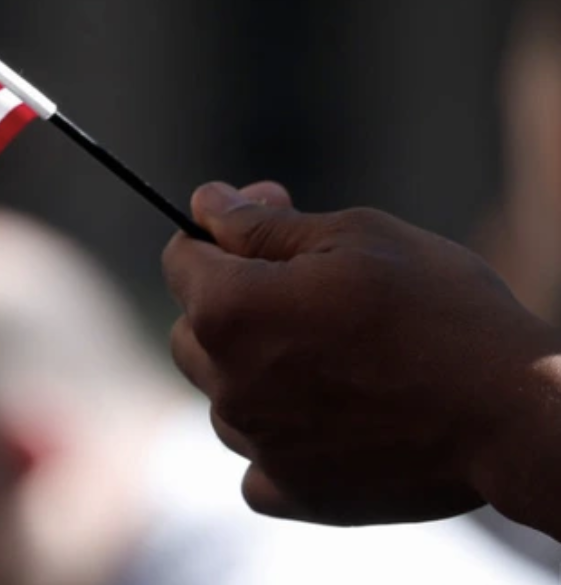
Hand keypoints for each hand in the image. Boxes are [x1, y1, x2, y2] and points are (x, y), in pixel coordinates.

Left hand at [162, 182, 559, 527]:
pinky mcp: (294, 491)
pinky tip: (318, 418)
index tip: (257, 229)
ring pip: (219, 395)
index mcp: (231, 309)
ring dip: (249, 370)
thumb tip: (208, 204)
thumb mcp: (354, 236)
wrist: (515, 410)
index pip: (180, 259)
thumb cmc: (440, 308)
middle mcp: (227, 382)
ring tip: (325, 355)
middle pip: (189, 331)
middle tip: (297, 291)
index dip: (215, 236)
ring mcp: (258, 442)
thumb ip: (263, 223)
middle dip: (226, 302)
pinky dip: (273, 439)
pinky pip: (252, 462)